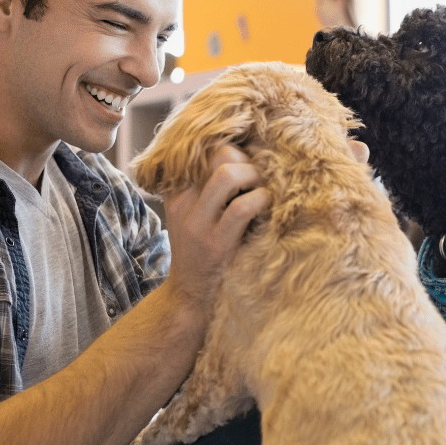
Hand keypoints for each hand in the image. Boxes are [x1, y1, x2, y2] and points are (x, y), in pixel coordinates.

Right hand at [160, 145, 269, 313]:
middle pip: (220, 154)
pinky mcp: (216, 242)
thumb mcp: (196, 214)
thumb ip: (210, 188)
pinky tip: (266, 208)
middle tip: (259, 181)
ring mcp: (198, 221)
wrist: (189, 295)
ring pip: (228, 174)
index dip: (236, 153)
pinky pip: (243, 207)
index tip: (249, 167)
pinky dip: (262, 200)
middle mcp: (183, 201)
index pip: (207, 149)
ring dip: (256, 178)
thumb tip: (248, 157)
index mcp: (178, 190)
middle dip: (248, 161)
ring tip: (263, 192)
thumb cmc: (204, 250)